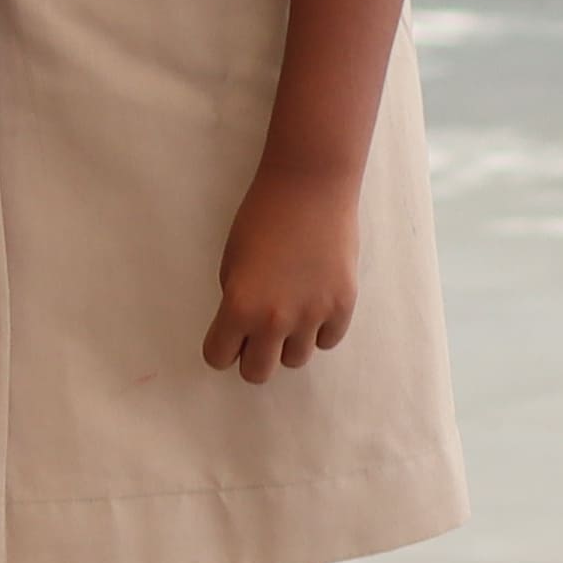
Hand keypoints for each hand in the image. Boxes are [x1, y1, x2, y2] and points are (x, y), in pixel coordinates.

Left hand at [205, 167, 362, 383]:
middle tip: (257, 336)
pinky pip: (328, 340)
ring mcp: (313, 315)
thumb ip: (237, 301)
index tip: (228, 337)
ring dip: (287, 344)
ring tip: (290, 317)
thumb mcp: (231, 263)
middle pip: (257, 372)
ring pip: (295, 360)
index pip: (219, 357)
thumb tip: (247, 328)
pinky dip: (319, 331)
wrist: (311, 189)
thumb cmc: (261, 217)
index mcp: (238, 307)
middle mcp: (275, 320)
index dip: (221, 348)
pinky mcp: (343, 305)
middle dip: (252, 357)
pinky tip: (314, 306)